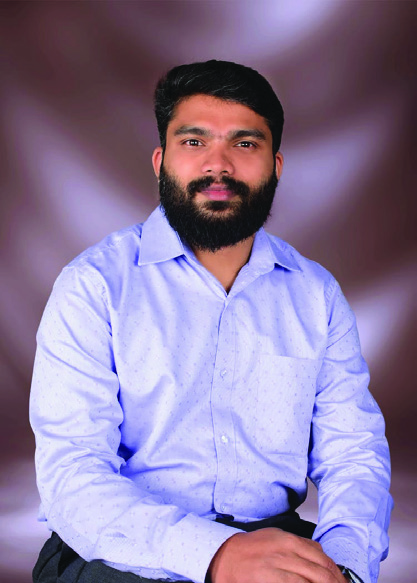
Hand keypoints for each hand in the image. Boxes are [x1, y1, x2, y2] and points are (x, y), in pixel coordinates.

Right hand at [208, 527, 346, 582]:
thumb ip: (299, 544)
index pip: (323, 558)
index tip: (343, 582)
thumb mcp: (276, 537)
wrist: (224, 556)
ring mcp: (279, 566)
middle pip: (322, 571)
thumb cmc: (250, 550)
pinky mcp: (271, 579)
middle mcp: (287, 551)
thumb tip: (320, 553)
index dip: (337, 574)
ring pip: (313, 579)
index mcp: (289, 540)